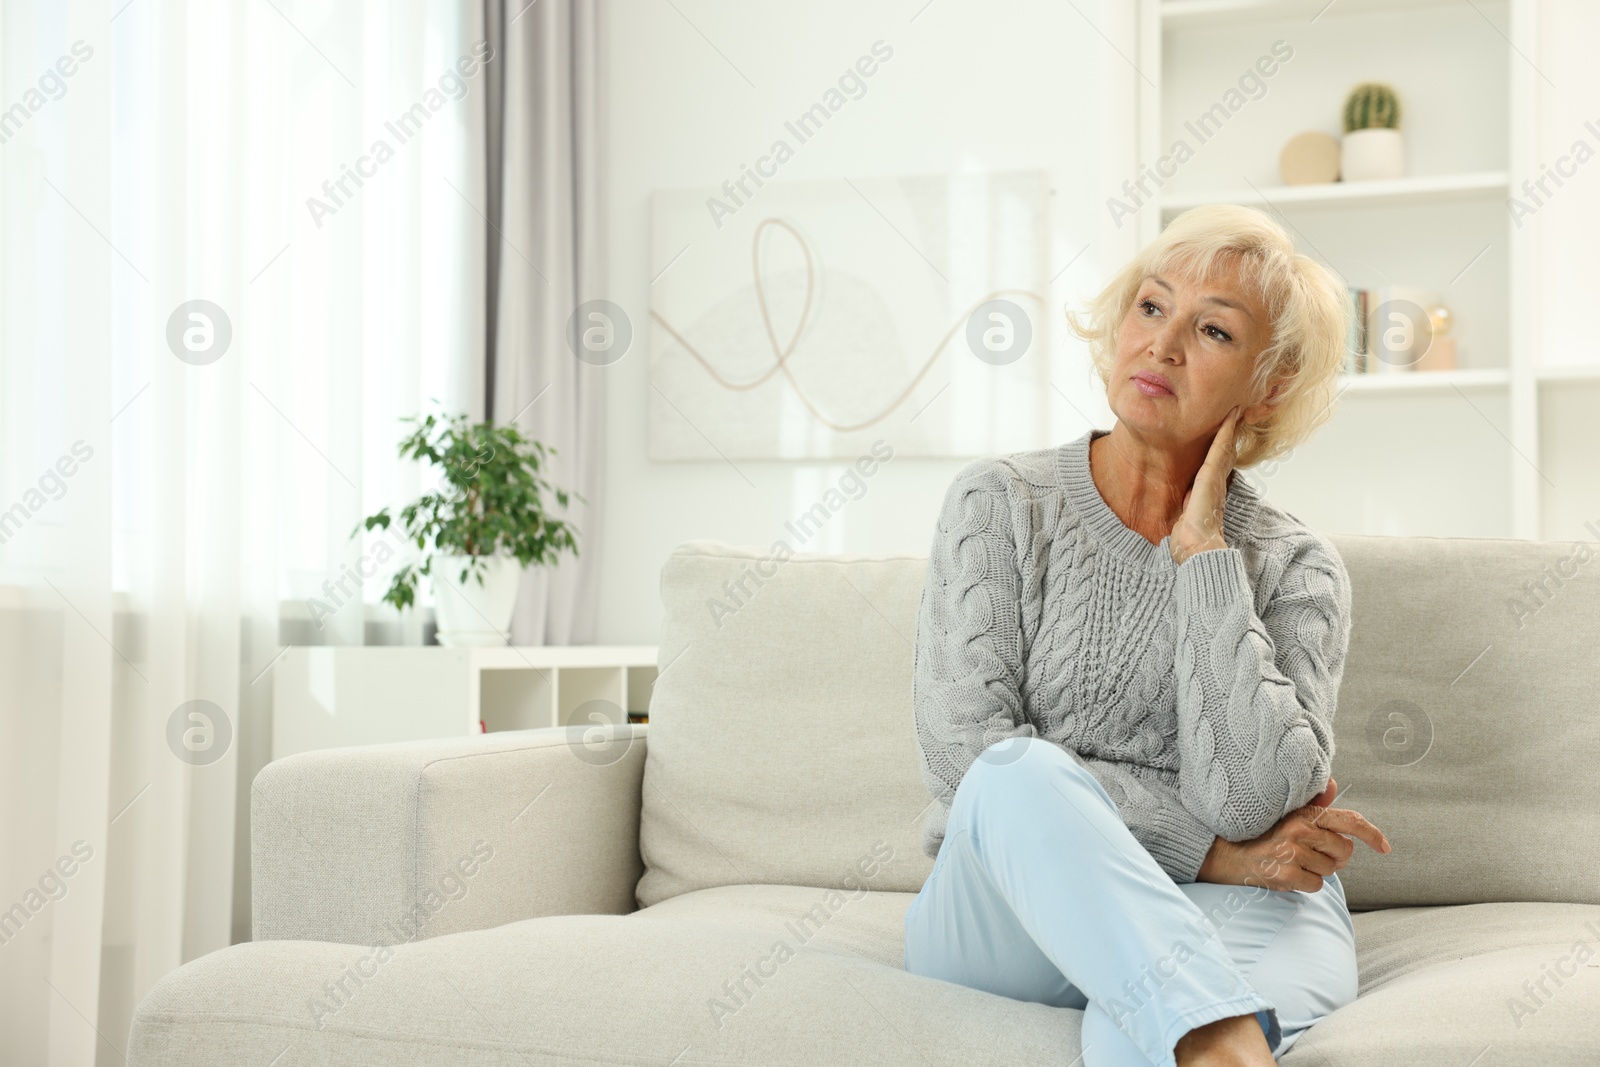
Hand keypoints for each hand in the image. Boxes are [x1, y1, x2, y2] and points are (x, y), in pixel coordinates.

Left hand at [1169, 406, 1242, 566]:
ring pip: (1226, 446)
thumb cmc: (1190, 542)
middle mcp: (1217, 483)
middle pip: (1227, 451)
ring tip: (1237, 407)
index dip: (1223, 445)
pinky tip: (1230, 417)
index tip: (1227, 429)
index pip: (1218, 463)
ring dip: (1231, 426)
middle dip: (1232, 431)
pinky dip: (1225, 432)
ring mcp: (1215, 479)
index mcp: (1210, 492)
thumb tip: (1185, 506)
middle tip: (1238, 410)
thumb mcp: (1186, 520)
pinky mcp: (1210, 478)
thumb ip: (1187, 509)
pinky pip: (1219, 450)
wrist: (1197, 551)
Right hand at [1197, 780, 1391, 892]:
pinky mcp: (1286, 875)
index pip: (1349, 821)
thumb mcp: (1283, 812)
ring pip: (1330, 870)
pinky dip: (1305, 884)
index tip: (1385, 847)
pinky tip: (1287, 874)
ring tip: (1293, 861)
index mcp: (1303, 812)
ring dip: (1317, 870)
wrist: (1223, 853)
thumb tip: (1333, 784)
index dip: (1372, 834)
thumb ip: (1312, 803)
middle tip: (1311, 853)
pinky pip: (1316, 886)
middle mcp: (1300, 831)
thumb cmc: (1258, 832)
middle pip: (1344, 852)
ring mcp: (1293, 854)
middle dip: (1334, 857)